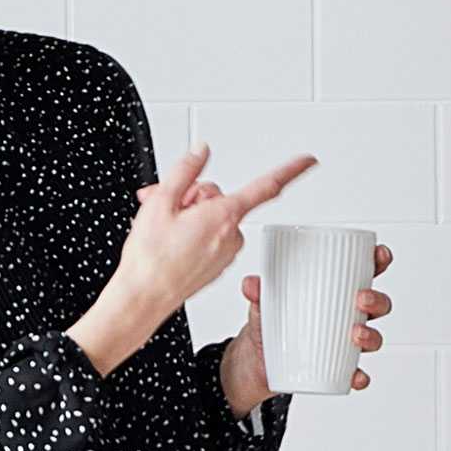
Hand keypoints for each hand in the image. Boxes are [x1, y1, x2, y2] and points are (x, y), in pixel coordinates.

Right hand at [70, 145, 312, 377]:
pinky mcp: (216, 266)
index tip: (307, 161)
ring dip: (188, 214)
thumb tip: (200, 152)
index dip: (290, 170)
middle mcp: (231, 236)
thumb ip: (186, 170)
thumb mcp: (160, 201)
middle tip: (163, 204)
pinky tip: (169, 241)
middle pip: (220, 198)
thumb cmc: (150, 258)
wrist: (142, 297)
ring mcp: (225, 254)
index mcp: (223, 216)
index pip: (265, 187)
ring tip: (162, 227)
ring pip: (213, 217)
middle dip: (191, 196)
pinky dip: (191, 232)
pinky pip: (209, 237)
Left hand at [222, 244, 396, 411]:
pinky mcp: (338, 368)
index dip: (379, 261)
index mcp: (336, 291)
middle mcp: (347, 315)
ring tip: (355, 334)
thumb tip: (252, 284)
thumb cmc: (271, 321)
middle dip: (377, 300)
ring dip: (371, 335)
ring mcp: (345, 342)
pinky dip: (359, 376)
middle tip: (361, 298)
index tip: (379, 254)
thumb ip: (258, 292)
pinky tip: (355, 376)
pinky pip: (356, 372)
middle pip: (378, 304)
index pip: (365, 271)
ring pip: (373, 337)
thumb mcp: (262, 304)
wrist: (258, 359)